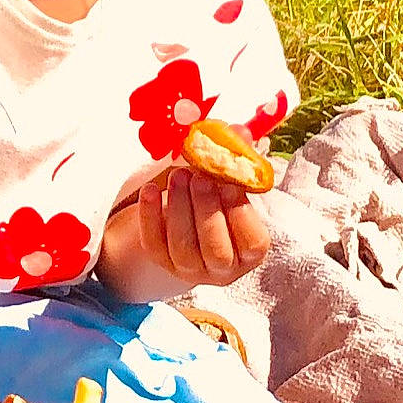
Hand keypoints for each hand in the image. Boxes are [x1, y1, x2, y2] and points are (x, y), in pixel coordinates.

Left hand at [138, 169, 270, 286]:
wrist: (182, 216)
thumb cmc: (215, 198)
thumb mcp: (229, 180)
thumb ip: (236, 158)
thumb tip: (239, 133)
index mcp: (249, 251)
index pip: (253, 242)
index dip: (241, 212)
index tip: (230, 183)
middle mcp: (223, 268)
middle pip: (217, 250)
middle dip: (207, 210)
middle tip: (199, 178)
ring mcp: (191, 268)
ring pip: (184, 248)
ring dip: (179, 208)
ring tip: (178, 176)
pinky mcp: (162, 261)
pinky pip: (153, 243)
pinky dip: (149, 215)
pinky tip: (149, 190)